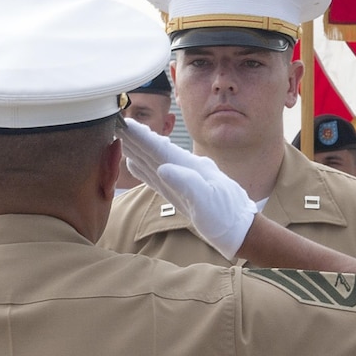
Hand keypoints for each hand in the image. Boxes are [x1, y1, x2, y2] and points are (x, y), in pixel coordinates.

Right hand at [119, 117, 257, 258]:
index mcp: (191, 168)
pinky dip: (143, 170)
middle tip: (114, 123)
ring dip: (136, 150)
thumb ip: (186, 183)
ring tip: (119, 138)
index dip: (142, 137)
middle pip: (155, 151)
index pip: (162, 149)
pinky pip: (157, 178)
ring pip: (153, 161)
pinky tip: (134, 164)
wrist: (241, 231)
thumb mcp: (208, 201)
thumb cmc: (226, 218)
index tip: (125, 124)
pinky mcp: (180, 193)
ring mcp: (183, 181)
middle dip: (135, 138)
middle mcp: (186, 170)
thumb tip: (163, 168)